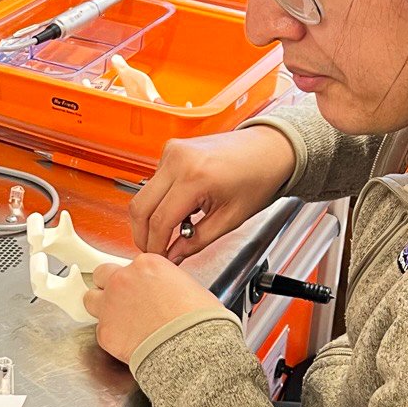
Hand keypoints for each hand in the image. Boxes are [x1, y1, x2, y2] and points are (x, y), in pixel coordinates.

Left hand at [82, 253, 225, 363]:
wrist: (190, 348)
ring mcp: (110, 305)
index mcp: (146, 265)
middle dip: (110, 285)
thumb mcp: (187, 286)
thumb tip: (162, 291)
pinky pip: (100, 330)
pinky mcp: (105, 331)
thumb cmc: (197, 321)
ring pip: (91, 299)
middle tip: (123, 299)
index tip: (140, 289)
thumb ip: (165, 282)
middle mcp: (123, 279)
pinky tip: (128, 341)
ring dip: (101, 306)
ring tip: (118, 319)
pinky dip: (112, 336)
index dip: (135, 279)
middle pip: (102, 275)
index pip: (130, 265)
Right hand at [130, 126, 296, 261]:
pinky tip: (181, 208)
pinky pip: (153, 182)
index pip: (160, 221)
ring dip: (152, 217)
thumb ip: (198, 241)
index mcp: (195, 177)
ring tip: (176, 229)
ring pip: (143, 195)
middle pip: (140, 207)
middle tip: (155, 250)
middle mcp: (178, 160)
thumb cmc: (258, 177)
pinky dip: (160, 201)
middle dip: (143, 235)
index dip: (156, 246)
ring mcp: (172, 152)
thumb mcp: (231, 218)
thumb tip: (174, 254)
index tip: (160, 258)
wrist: (268, 148)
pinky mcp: (171, 150)